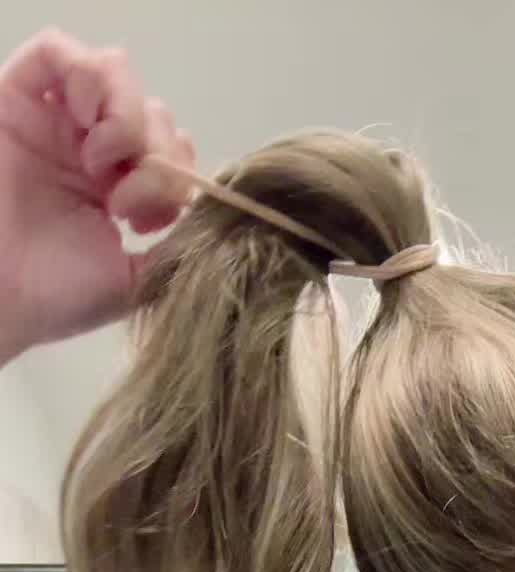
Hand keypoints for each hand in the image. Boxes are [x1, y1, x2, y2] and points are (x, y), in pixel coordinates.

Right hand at [0, 27, 195, 355]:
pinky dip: (83, 75)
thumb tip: (215, 215)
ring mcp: (54, 121)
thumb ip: (177, 247)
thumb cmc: (56, 297)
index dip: (176, 175)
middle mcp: (90, 149)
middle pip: (150, 110)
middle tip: (122, 204)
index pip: (171, 148)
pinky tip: (87, 123)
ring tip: (100, 162)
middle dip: (153, 153)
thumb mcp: (137, 281)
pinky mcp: (15, 99)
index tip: (151, 224)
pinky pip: (56, 51)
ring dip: (125, 115)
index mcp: (118, 188)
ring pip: (112, 73)